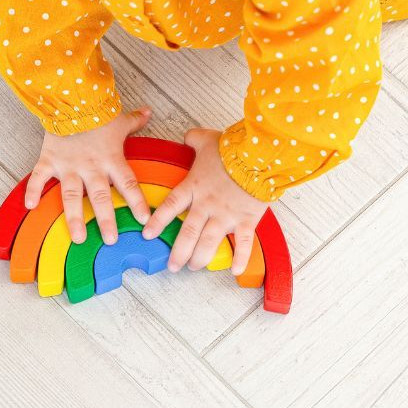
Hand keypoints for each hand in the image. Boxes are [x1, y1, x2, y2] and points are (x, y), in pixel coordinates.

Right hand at [24, 107, 153, 244]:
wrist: (68, 96)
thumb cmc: (95, 110)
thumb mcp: (118, 118)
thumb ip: (135, 121)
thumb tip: (150, 113)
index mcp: (111, 159)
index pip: (129, 184)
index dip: (137, 202)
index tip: (145, 220)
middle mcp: (91, 166)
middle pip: (100, 197)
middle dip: (106, 219)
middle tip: (111, 240)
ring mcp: (69, 165)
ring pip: (72, 196)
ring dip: (75, 218)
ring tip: (79, 238)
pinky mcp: (49, 160)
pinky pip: (39, 178)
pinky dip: (32, 191)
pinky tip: (30, 207)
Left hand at [142, 128, 268, 274]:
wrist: (258, 157)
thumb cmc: (233, 148)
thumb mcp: (207, 139)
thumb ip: (194, 139)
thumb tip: (188, 136)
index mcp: (194, 187)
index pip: (170, 207)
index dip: (158, 222)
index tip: (148, 235)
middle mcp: (206, 205)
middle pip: (187, 234)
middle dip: (178, 253)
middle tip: (173, 266)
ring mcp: (226, 215)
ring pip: (209, 243)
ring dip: (200, 258)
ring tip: (194, 268)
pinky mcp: (246, 220)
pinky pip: (243, 243)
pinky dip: (240, 259)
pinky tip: (234, 272)